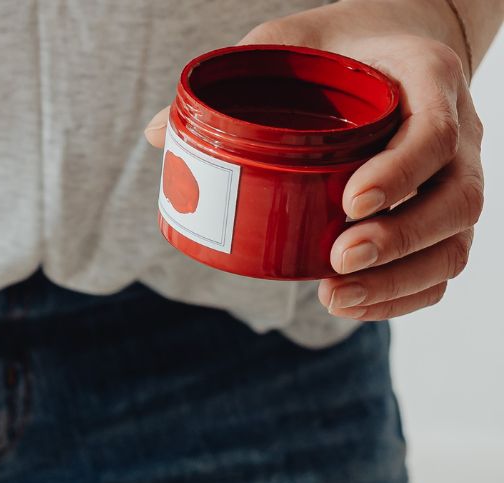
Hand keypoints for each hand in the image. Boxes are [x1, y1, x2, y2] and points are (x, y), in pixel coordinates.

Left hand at [145, 0, 483, 318]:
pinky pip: (441, 264)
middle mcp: (461, 132)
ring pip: (454, 242)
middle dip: (400, 239)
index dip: (399, 171)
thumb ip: (236, 76)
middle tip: (337, 260)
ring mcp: (455, 177)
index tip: (350, 200)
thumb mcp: (289, 42)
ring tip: (334, 296)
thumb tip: (157, 133)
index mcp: (429, 80)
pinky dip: (403, 295)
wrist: (392, 45)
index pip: (435, 133)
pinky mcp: (441, 214)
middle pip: (457, 199)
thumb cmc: (338, 48)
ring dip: (399, 280)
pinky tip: (352, 305)